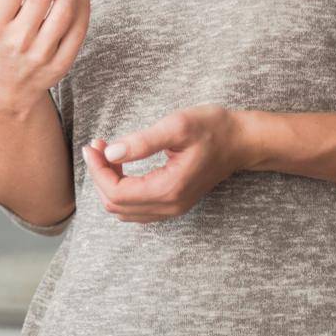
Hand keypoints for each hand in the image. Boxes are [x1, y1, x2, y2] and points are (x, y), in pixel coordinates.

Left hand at [83, 104, 250, 221]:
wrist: (242, 141)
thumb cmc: (213, 129)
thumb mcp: (177, 126)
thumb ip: (142, 141)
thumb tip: (110, 153)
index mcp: (168, 189)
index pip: (116, 192)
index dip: (97, 170)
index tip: (92, 146)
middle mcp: (169, 206)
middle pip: (115, 203)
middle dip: (99, 175)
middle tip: (97, 146)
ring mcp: (172, 208)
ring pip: (123, 208)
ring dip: (107, 182)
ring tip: (106, 152)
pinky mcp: (172, 203)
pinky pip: (135, 207)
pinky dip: (120, 189)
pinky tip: (120, 165)